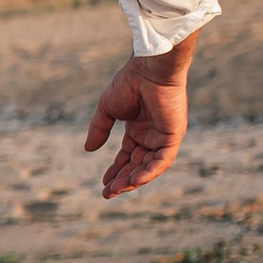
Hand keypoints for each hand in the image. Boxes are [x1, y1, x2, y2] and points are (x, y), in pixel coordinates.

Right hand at [83, 48, 193, 197]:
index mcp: (138, 128)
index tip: (103, 183)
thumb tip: (88, 149)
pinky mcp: (173, 136)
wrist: (149, 69)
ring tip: (116, 190)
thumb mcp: (107, 109)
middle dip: (122, 179)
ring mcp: (163, 136)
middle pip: (137, 164)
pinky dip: (150, 172)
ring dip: (134, 180)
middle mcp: (151, 135)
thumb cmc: (129, 83)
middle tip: (107, 193)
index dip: (116, 170)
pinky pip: (163, 160)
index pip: (127, 156)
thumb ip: (99, 129)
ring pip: (149, 166)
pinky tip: (135, 181)